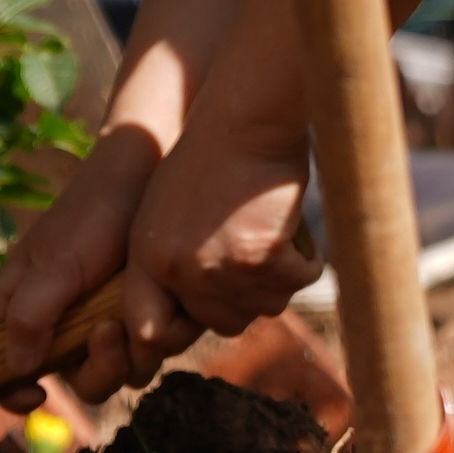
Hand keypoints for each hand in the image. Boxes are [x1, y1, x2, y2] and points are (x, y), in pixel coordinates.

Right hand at [0, 130, 189, 391]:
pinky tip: (161, 303)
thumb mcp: (57, 263)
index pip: (8, 370)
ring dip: (128, 354)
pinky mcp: (143, 314)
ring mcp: (105, 320)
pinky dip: (156, 336)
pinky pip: (150, 350)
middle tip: (109, 331)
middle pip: (76, 382)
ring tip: (132, 311)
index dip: (16, 392)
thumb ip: (32, 316)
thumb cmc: (93, 212)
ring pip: (118, 372)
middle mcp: (65, 322)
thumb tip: (16, 368)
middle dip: (96, 368)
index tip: (39, 393)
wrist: (149, 173)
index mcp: (26, 310)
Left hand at [131, 94, 322, 331]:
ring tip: (273, 236)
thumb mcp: (168, 216)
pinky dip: (305, 261)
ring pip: (264, 307)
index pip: (149, 330)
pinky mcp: (263, 258)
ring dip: (277, 279)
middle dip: (244, 298)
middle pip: (221, 324)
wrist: (246, 119)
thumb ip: (174, 267)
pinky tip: (295, 229)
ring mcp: (221, 268)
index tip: (203, 315)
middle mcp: (179, 270)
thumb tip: (202, 320)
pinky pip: (296, 282)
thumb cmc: (212, 159)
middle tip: (255, 258)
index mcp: (147, 259)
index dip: (178, 333)